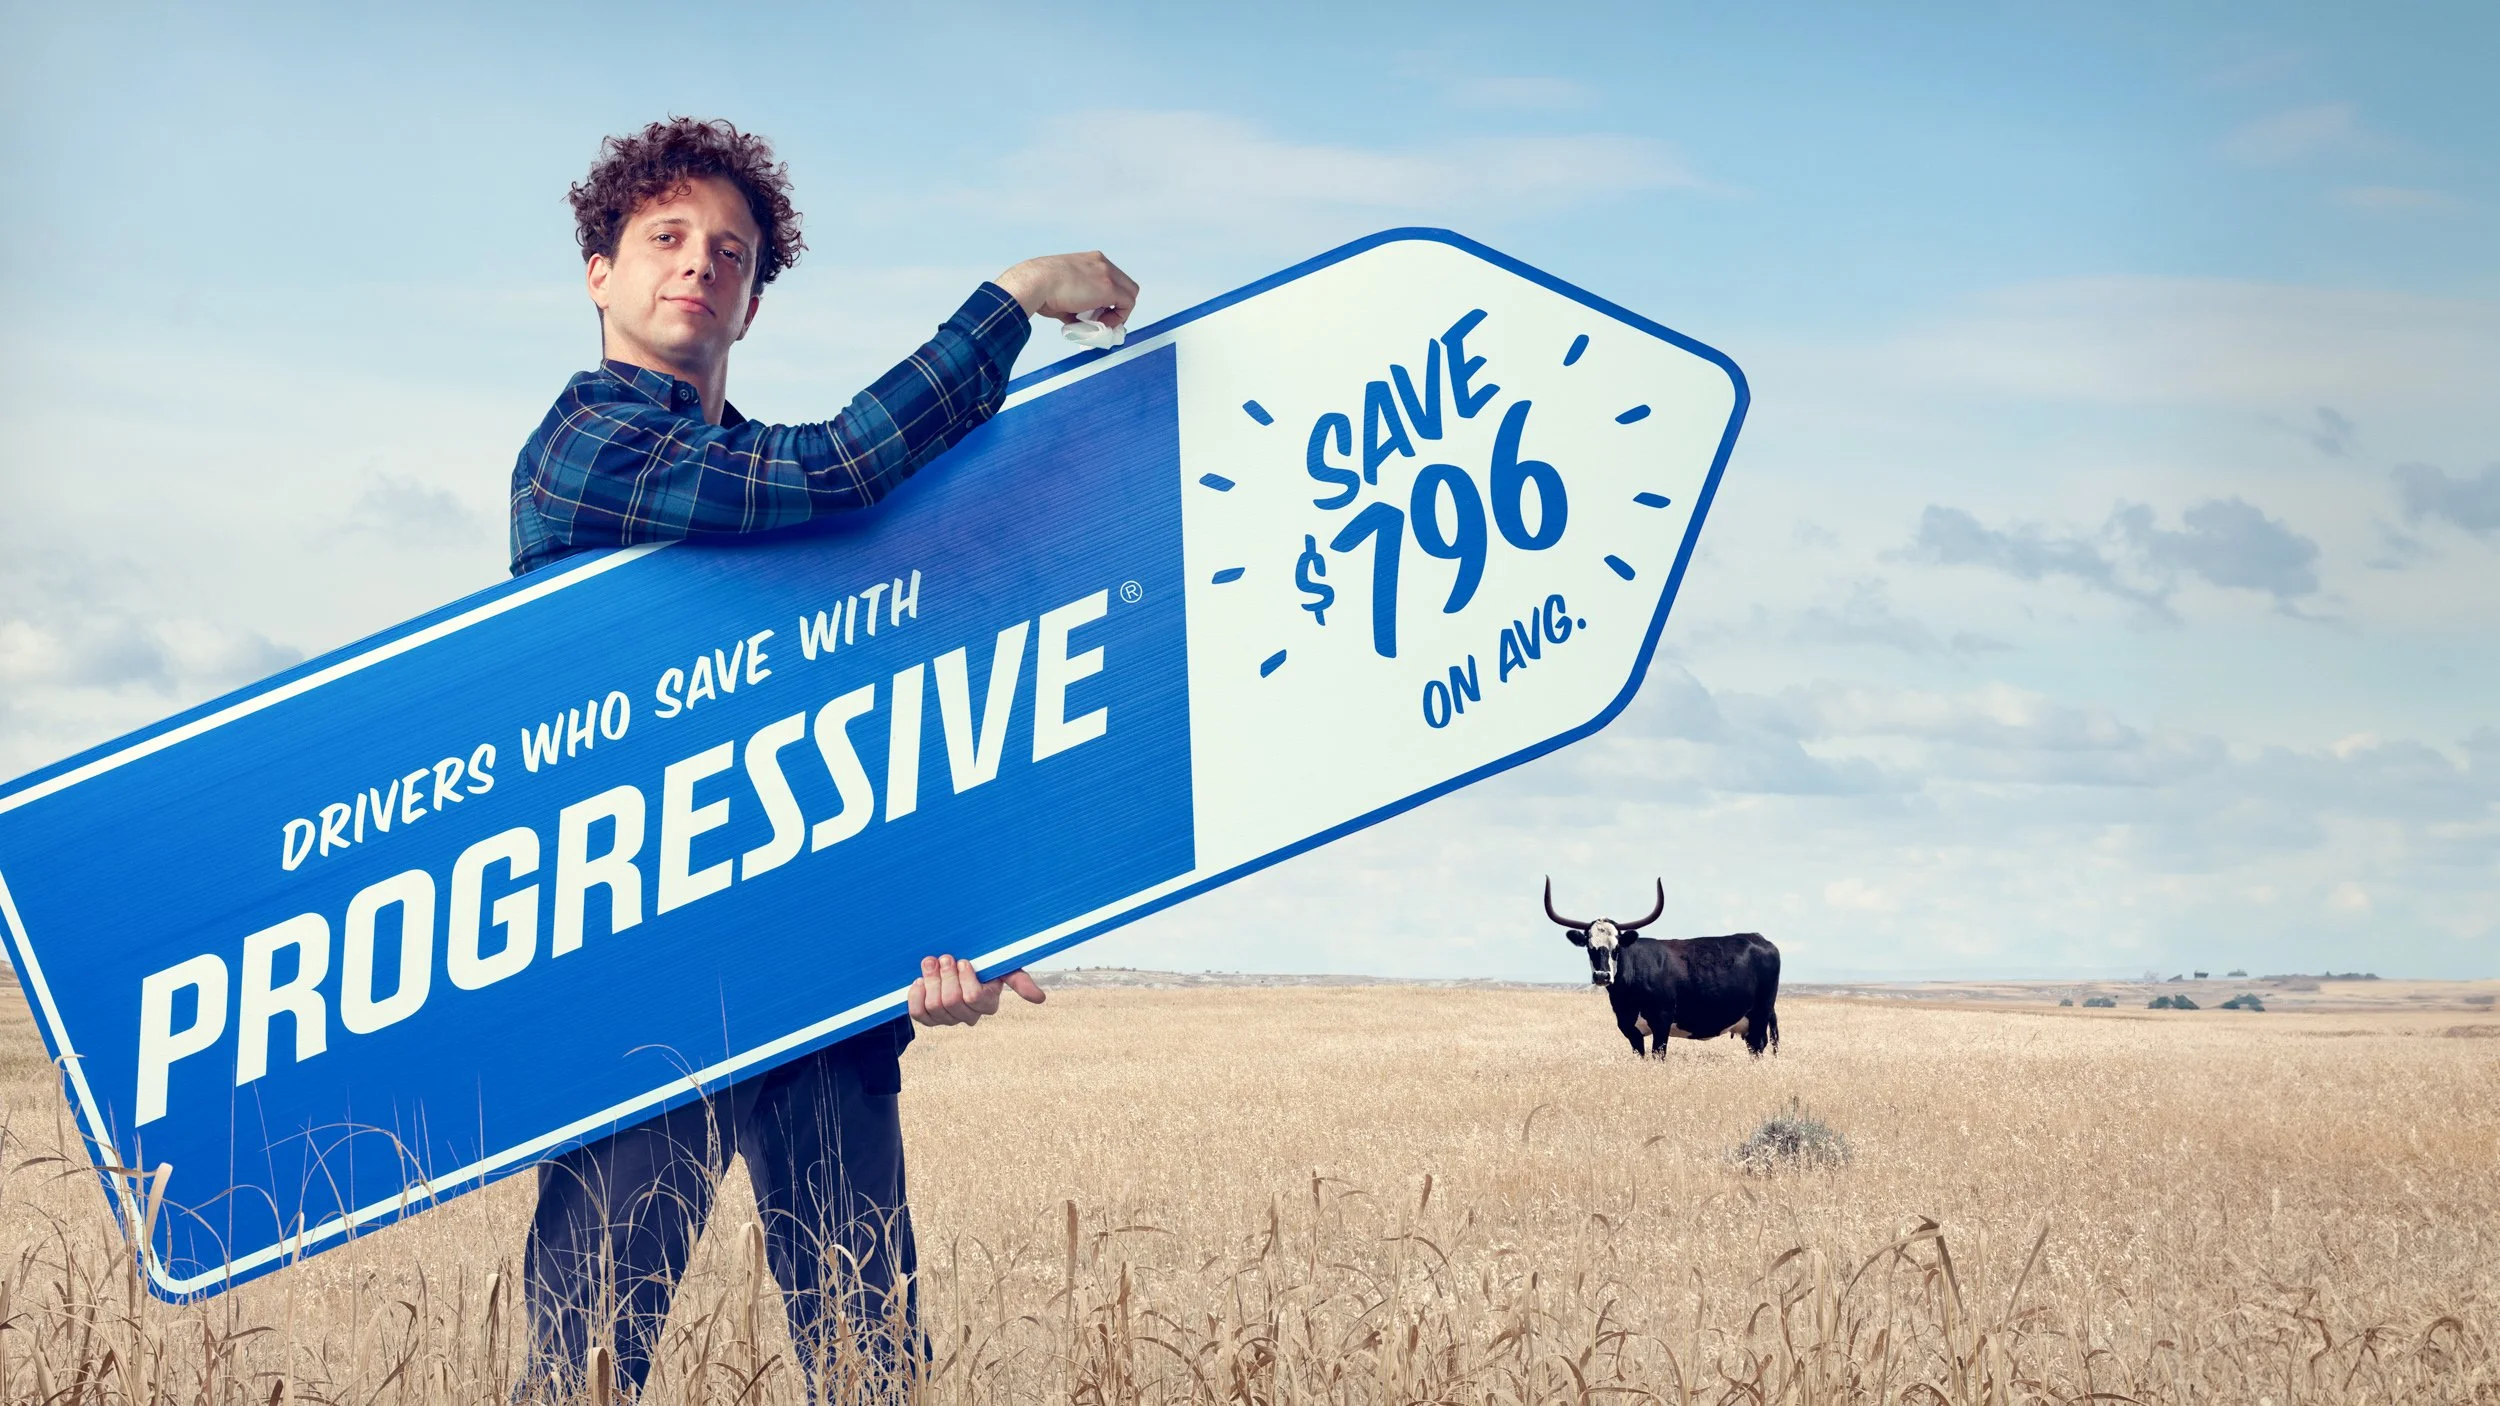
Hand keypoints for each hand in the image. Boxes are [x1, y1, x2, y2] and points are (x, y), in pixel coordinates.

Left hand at [907, 954, 1046, 1026]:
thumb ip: (1019, 980)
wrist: (952, 960)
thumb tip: (1040, 999)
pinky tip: (920, 980)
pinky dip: (916, 995)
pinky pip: (918, 1013)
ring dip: (931, 980)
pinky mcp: (928, 1018)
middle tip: (945, 957)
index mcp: (987, 1003)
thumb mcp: (1003, 966)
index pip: (974, 998)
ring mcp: (947, 1019)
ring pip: (934, 1006)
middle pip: (951, 1001)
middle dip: (945, 976)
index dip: (965, 979)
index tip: (963, 960)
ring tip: (931, 963)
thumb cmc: (982, 962)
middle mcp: (968, 1016)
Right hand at [993, 252, 1139, 329]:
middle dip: (1118, 305)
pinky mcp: (1109, 287)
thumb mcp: (1061, 292)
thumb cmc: (1040, 288)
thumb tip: (1081, 323)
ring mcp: (1107, 273)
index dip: (1110, 299)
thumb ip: (1076, 306)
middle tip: (1104, 320)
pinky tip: (1101, 324)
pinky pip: (1127, 305)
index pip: (1112, 279)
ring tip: (1100, 323)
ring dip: (1118, 312)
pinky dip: (1118, 318)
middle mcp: (1101, 263)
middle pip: (1126, 285)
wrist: (1035, 282)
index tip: (1099, 312)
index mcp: (1090, 260)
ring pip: (1130, 294)